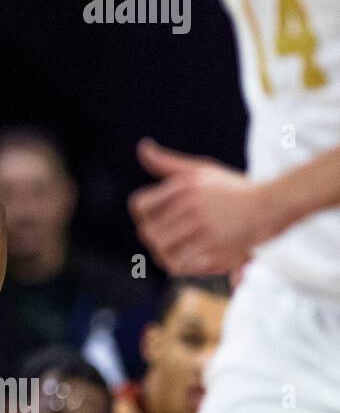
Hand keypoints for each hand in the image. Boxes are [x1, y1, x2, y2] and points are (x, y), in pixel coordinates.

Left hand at [129, 138, 264, 275]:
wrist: (273, 206)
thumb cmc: (233, 188)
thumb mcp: (200, 170)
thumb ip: (167, 163)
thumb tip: (143, 147)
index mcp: (183, 187)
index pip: (139, 206)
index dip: (143, 215)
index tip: (154, 219)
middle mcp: (191, 208)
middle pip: (148, 232)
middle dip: (155, 237)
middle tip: (169, 239)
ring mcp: (203, 231)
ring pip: (163, 251)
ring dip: (167, 254)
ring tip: (180, 250)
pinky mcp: (215, 251)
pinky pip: (182, 266)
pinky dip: (183, 265)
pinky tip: (193, 258)